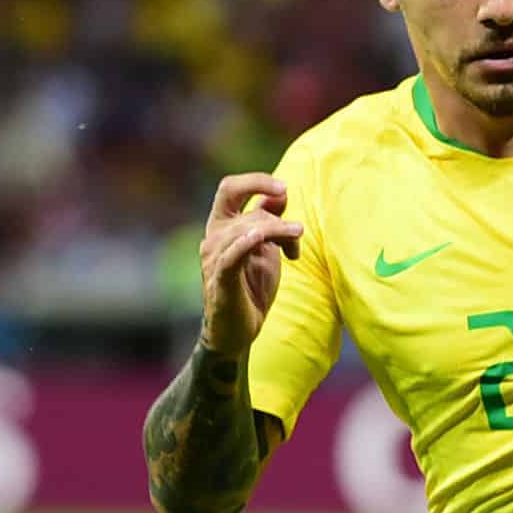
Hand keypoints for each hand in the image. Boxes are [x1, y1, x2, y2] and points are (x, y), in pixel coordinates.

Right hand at [199, 173, 302, 354]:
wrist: (237, 330)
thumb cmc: (251, 288)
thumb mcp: (266, 249)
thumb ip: (270, 220)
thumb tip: (281, 193)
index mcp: (223, 227)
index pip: (230, 188)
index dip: (255, 182)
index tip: (283, 188)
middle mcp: (214, 237)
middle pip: (245, 209)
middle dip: (275, 216)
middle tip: (297, 232)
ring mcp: (215, 257)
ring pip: (246, 229)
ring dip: (277, 232)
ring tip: (296, 244)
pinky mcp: (221, 279)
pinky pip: (231, 255)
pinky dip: (246, 243)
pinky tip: (260, 238)